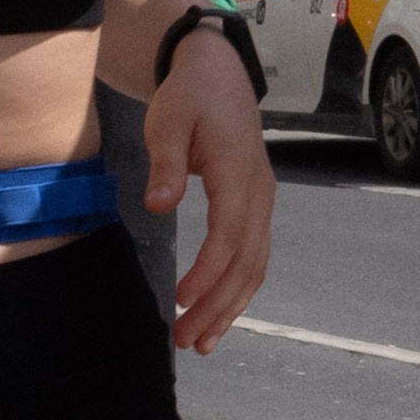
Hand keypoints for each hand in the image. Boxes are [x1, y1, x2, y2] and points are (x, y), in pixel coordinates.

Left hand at [143, 26, 273, 353]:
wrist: (218, 75)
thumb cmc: (189, 98)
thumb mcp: (167, 121)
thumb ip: (164, 163)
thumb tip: (158, 205)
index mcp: (237, 171)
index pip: (229, 233)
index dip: (208, 271)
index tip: (182, 298)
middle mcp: (259, 193)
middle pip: (246, 262)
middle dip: (218, 306)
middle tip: (184, 340)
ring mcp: (262, 203)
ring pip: (255, 267)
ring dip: (229, 308)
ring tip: (200, 343)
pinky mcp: (256, 209)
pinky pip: (253, 258)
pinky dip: (237, 292)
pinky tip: (216, 316)